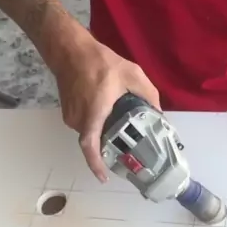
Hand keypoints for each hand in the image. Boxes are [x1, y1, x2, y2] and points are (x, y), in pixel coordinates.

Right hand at [54, 38, 159, 180]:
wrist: (70, 49)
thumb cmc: (100, 62)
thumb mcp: (132, 74)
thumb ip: (148, 95)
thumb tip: (159, 114)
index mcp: (94, 113)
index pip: (90, 146)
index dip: (96, 164)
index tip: (103, 177)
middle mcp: (79, 118)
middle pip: (94, 140)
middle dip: (108, 145)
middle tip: (127, 145)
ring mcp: (70, 115)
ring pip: (89, 131)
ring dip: (102, 131)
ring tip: (118, 125)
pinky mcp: (67, 110)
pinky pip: (83, 123)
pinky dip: (95, 123)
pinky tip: (107, 112)